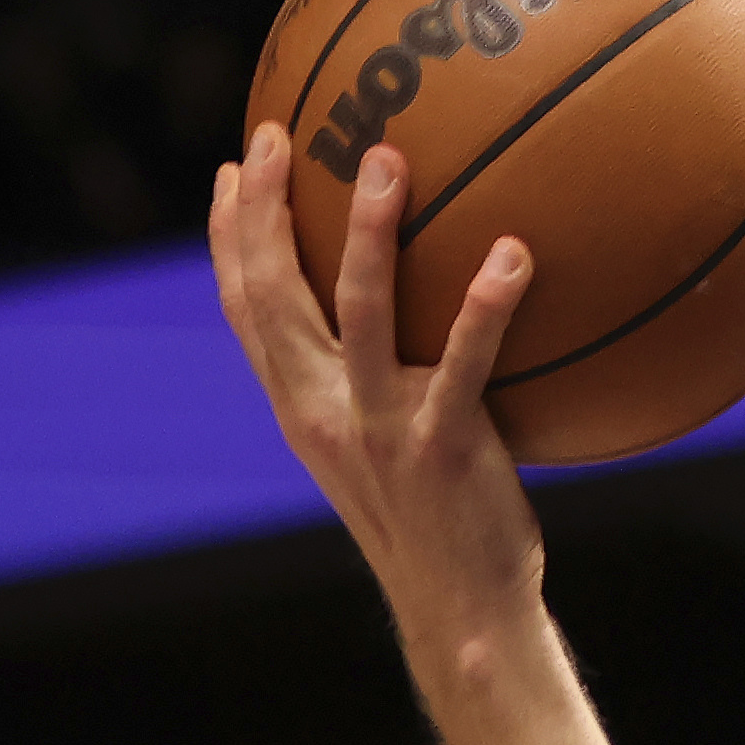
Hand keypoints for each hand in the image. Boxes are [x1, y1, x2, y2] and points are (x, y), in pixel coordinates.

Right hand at [208, 125, 543, 652]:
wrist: (463, 612)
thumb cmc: (440, 528)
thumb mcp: (388, 454)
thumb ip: (379, 390)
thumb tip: (414, 327)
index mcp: (301, 407)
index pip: (244, 308)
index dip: (228, 235)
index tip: (229, 168)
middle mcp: (323, 410)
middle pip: (273, 290)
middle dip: (263, 206)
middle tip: (277, 132)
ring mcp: (379, 426)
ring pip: (357, 309)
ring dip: (367, 230)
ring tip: (387, 161)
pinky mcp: (443, 445)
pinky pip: (466, 360)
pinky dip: (488, 304)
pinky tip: (516, 254)